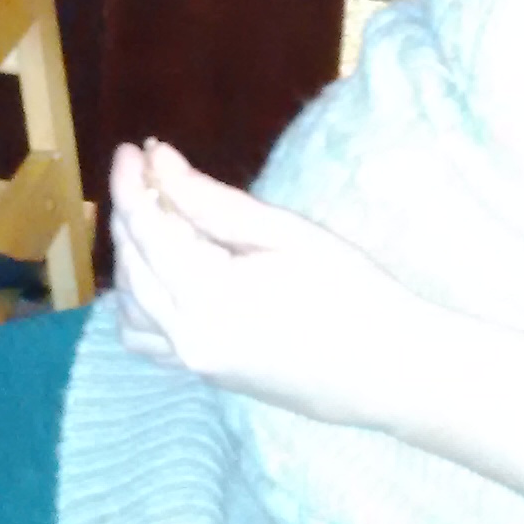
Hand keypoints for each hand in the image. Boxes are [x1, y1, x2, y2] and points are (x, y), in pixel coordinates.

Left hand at [110, 140, 440, 429]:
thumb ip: (211, 200)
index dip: (132, 183)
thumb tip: (158, 161)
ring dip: (131, 256)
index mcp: (209, 298)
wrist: (393, 369)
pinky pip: (146, 338)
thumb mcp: (285, 233)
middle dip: (131, 210)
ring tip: (155, 215)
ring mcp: (194, 362)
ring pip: (130, 304)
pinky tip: (161, 271)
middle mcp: (189, 336)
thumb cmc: (352, 292)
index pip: (147, 229)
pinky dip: (139, 301)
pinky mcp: (205, 375)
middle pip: (134, 263)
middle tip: (146, 170)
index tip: (131, 148)